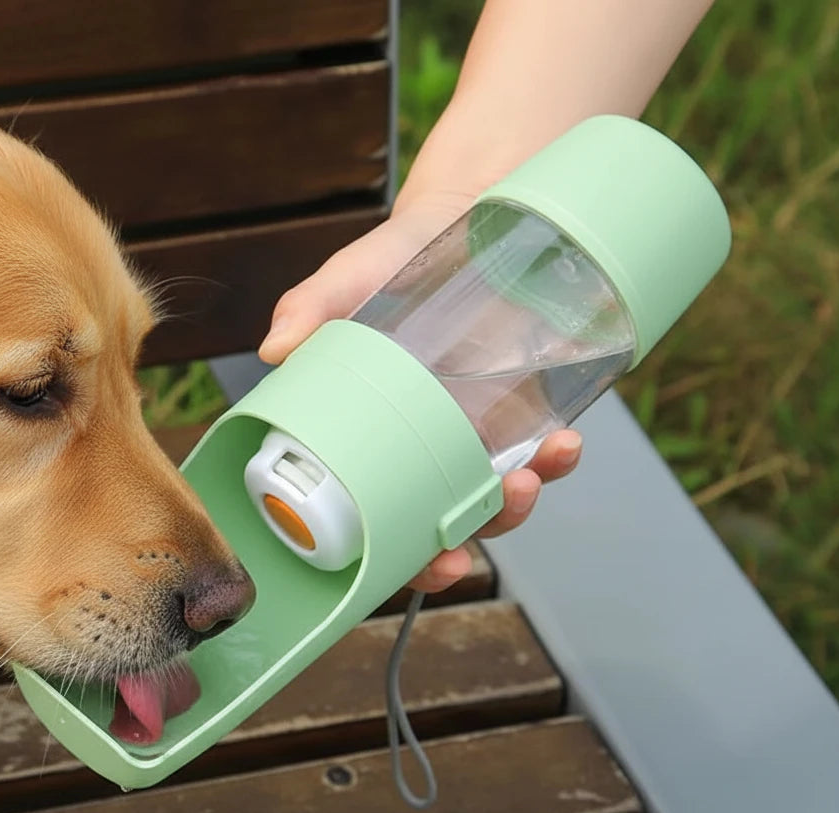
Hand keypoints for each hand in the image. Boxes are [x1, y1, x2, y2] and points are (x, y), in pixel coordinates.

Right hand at [257, 194, 582, 594]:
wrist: (464, 220)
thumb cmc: (392, 259)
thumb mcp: (348, 278)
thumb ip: (311, 307)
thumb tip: (276, 348)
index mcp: (372, 436)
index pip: (380, 519)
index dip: (404, 560)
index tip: (431, 566)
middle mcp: (423, 446)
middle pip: (440, 524)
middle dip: (462, 545)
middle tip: (468, 545)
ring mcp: (475, 432)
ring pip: (496, 500)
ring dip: (515, 508)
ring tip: (526, 480)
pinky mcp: (522, 408)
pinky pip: (542, 453)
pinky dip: (555, 461)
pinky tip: (562, 446)